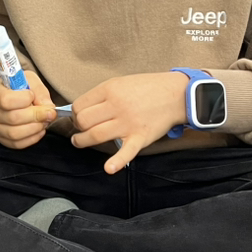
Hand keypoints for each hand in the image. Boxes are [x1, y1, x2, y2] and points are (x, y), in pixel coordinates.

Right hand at [0, 71, 55, 148]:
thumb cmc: (19, 87)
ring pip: (15, 134)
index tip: (32, 95)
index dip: (24, 99)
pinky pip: (17, 144)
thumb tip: (47, 107)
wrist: (12, 95)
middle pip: (13, 118)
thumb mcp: (29, 79)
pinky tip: (39, 129)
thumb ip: (39, 91)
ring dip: (35, 128)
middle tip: (49, 112)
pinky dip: (33, 138)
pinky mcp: (2, 139)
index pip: (6, 100)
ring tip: (44, 120)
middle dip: (36, 115)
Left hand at [71, 72, 188, 173]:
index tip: (78, 117)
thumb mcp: (120, 82)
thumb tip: (81, 109)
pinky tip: (108, 168)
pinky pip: (126, 151)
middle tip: (80, 129)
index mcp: (110, 89)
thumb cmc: (146, 88)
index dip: (75, 114)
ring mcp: (128, 123)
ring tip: (80, 141)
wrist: (176, 94)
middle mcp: (117, 106)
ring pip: (96, 135)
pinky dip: (117, 162)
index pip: (79, 105)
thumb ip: (101, 95)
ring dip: (83, 141)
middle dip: (78, 127)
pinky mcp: (140, 137)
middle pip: (84, 121)